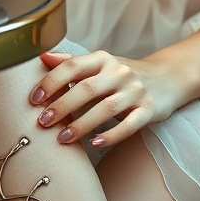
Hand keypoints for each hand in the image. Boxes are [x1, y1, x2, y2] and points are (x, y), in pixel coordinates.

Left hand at [29, 49, 183, 150]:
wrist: (166, 78)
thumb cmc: (122, 75)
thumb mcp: (99, 64)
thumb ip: (72, 62)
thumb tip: (41, 56)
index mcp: (103, 59)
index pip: (74, 65)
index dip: (52, 81)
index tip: (34, 98)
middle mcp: (119, 72)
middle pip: (87, 88)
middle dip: (62, 106)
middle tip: (42, 122)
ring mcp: (135, 91)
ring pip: (106, 108)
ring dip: (82, 125)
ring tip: (62, 138)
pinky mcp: (149, 109)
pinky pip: (130, 124)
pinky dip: (112, 135)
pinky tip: (95, 144)